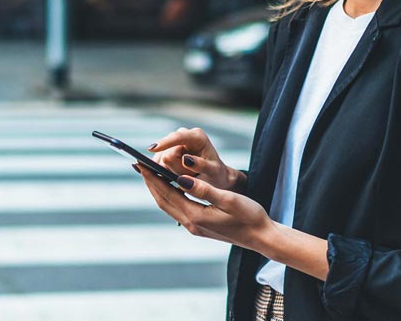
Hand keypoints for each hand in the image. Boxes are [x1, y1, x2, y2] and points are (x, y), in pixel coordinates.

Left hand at [136, 166, 272, 251]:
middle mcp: (191, 224)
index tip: (140, 163)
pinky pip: (177, 209)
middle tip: (138, 164)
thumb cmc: (250, 216)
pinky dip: (168, 196)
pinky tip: (169, 186)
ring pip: (168, 206)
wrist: (262, 237)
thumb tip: (181, 179)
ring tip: (149, 173)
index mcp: (196, 216)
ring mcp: (195, 227)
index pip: (167, 193)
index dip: (152, 178)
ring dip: (157, 189)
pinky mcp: (200, 227)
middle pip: (162, 200)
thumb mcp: (229, 199)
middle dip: (150, 182)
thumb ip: (204, 190)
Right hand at [148, 127, 246, 192]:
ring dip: (169, 170)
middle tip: (189, 176)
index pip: (177, 137)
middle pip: (166, 152)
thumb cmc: (215, 174)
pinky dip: (164, 172)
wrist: (214, 177)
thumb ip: (200, 165)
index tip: (152, 149)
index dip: (164, 143)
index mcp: (197, 136)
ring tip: (185, 176)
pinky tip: (175, 176)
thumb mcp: (213, 172)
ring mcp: (174, 142)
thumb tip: (185, 159)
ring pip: (160, 158)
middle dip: (174, 167)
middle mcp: (184, 135)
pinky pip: (157, 162)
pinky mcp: (166, 150)